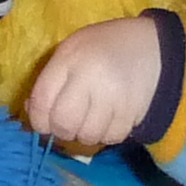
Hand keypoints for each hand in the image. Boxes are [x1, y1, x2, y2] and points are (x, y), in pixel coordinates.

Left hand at [25, 18, 167, 149]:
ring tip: (91, 117)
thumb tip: (32, 114)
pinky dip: (107, 134)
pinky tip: (109, 118)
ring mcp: (113, 96)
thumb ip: (49, 80)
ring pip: (87, 136)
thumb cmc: (103, 48)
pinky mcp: (132, 112)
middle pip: (63, 124)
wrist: (152, 47)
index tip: (42, 121)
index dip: (37, 119)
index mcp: (70, 58)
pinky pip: (110, 138)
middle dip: (61, 129)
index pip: (42, 101)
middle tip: (68, 122)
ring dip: (85, 133)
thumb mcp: (71, 52)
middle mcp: (90, 77)